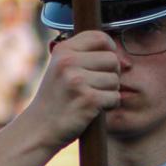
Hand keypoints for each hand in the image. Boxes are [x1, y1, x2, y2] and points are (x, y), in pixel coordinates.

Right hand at [29, 31, 121, 150]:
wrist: (39, 128)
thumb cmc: (56, 99)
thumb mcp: (62, 69)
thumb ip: (87, 58)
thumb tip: (126, 61)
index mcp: (63, 50)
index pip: (99, 37)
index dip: (110, 49)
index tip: (105, 63)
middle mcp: (69, 62)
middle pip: (112, 59)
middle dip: (111, 74)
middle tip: (95, 87)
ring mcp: (77, 80)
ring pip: (115, 80)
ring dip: (109, 92)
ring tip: (90, 99)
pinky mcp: (88, 99)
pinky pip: (115, 97)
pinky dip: (109, 106)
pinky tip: (93, 109)